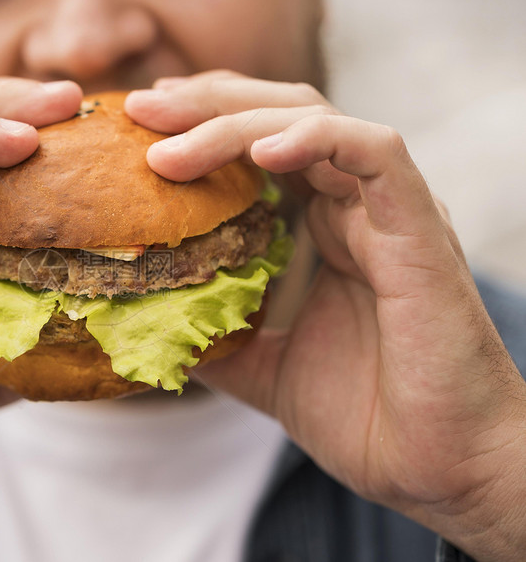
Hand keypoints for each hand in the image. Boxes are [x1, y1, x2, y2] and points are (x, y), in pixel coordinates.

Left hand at [126, 71, 525, 560]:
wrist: (438, 468)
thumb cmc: (362, 417)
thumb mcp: (260, 368)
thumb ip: (211, 336)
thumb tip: (140, 322)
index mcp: (321, 228)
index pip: (256, 146)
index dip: (198, 127)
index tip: (136, 131)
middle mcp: (352, 208)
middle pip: (275, 116)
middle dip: (204, 105)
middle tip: (140, 108)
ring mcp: (385, 212)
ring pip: (314, 122)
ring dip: (236, 123)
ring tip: (170, 145)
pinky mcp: (418, 228)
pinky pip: (374, 154)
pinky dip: (316, 139)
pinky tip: (261, 152)